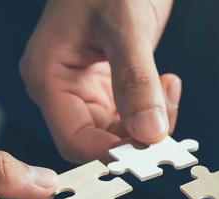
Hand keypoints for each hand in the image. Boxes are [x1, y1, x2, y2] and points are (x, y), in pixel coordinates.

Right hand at [20, 0, 179, 162]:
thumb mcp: (124, 25)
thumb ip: (136, 80)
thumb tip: (149, 134)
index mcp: (48, 76)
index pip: (74, 140)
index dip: (110, 154)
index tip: (149, 154)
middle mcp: (61, 88)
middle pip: (96, 140)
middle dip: (135, 140)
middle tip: (169, 126)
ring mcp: (83, 87)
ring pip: (116, 131)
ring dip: (149, 124)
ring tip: (169, 90)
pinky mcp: (106, 83)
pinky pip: (128, 113)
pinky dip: (152, 109)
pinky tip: (166, 84)